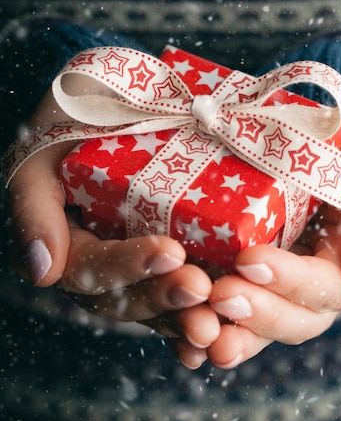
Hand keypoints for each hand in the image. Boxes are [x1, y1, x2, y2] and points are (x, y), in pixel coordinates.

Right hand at [8, 89, 220, 346]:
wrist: (119, 92)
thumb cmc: (74, 113)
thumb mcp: (44, 147)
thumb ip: (34, 205)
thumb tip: (42, 271)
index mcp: (68, 239)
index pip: (89, 266)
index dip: (125, 265)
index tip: (169, 253)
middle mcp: (104, 258)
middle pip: (126, 297)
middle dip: (162, 296)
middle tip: (201, 289)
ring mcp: (140, 259)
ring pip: (157, 303)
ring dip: (186, 317)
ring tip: (220, 321)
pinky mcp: (176, 252)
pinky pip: (185, 289)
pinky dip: (202, 312)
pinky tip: (227, 328)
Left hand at [174, 108, 340, 368]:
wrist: (313, 131)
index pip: (326, 288)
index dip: (291, 281)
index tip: (250, 260)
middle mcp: (313, 285)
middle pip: (292, 319)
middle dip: (257, 312)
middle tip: (219, 295)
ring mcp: (275, 283)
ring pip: (258, 326)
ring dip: (229, 334)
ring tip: (198, 330)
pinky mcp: (240, 275)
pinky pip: (226, 312)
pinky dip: (206, 326)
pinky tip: (181, 334)